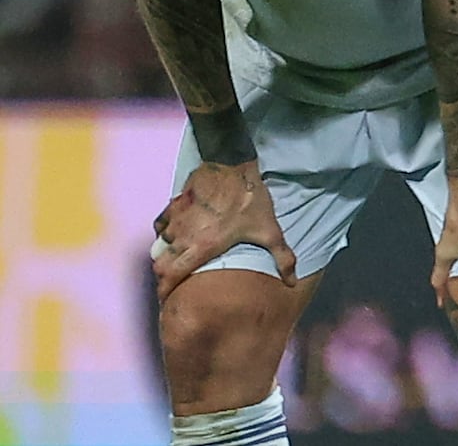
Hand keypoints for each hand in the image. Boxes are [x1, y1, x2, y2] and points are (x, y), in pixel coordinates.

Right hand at [152, 161, 293, 297]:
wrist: (234, 164)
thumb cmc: (252, 201)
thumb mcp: (270, 230)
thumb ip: (282, 258)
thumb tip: (291, 282)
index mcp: (202, 247)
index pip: (170, 276)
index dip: (165, 291)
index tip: (167, 298)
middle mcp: (183, 236)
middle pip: (159, 263)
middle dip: (163, 274)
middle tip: (172, 279)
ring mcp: (176, 218)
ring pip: (160, 243)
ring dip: (165, 252)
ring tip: (177, 257)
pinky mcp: (175, 203)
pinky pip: (161, 223)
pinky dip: (165, 231)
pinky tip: (177, 232)